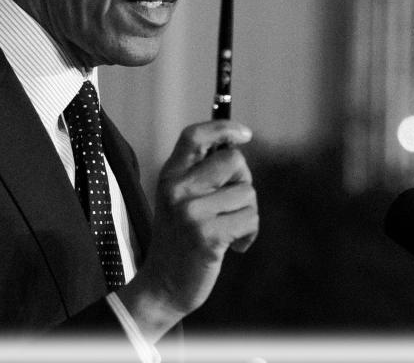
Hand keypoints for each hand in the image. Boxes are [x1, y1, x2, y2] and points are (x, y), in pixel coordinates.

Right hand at [116, 120, 257, 341]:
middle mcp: (177, 189)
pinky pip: (250, 219)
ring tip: (229, 230)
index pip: (194, 136)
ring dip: (247, 213)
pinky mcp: (208, 235)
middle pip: (233, 159)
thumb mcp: (180, 198)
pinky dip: (249, 234)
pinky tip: (234, 246)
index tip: (245, 134)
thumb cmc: (180, 239)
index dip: (223, 127)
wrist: (163, 285)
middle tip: (232, 203)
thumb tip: (236, 143)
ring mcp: (191, 212)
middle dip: (244, 180)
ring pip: (247, 192)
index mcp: (170, 175)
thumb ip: (200, 172)